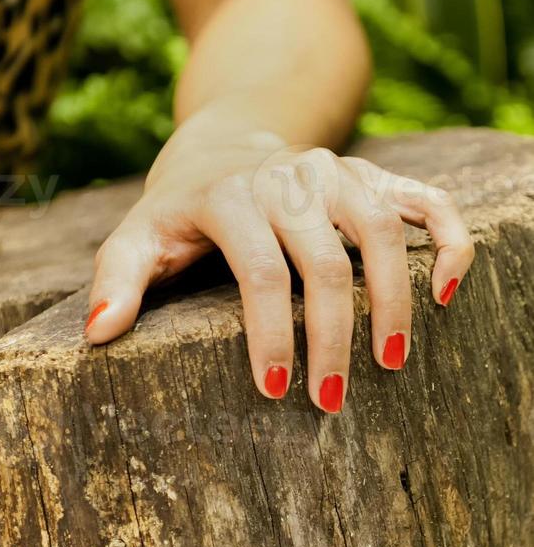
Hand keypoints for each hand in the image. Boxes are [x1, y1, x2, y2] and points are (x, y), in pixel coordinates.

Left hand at [84, 128, 473, 411]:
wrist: (223, 147)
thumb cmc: (179, 210)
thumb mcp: (137, 236)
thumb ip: (115, 279)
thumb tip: (98, 336)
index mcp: (229, 196)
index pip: (260, 271)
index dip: (270, 333)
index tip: (273, 389)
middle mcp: (287, 178)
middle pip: (325, 261)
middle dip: (332, 336)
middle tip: (331, 399)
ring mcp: (335, 173)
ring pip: (381, 231)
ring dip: (393, 298)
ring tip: (389, 360)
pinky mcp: (369, 176)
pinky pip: (426, 201)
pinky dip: (448, 240)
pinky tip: (448, 291)